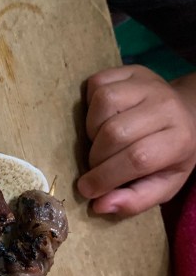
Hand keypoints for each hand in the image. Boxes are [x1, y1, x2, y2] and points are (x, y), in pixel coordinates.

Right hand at [77, 66, 195, 215]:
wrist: (188, 113)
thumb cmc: (172, 154)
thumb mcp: (164, 184)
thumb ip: (135, 200)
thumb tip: (100, 205)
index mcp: (180, 139)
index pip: (137, 158)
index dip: (106, 177)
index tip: (88, 189)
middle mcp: (166, 106)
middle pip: (115, 132)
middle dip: (96, 156)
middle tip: (97, 166)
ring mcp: (149, 83)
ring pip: (103, 103)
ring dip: (91, 129)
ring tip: (100, 141)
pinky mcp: (131, 69)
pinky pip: (96, 83)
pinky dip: (90, 104)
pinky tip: (100, 117)